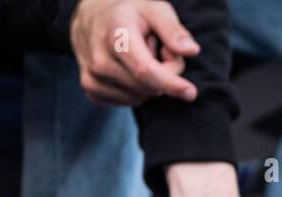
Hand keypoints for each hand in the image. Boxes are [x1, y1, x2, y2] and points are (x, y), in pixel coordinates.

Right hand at [70, 0, 199, 104]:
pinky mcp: (91, 89)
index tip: (191, 92)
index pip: (145, 70)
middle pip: (149, 86)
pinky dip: (136, 90)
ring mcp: (92, 76)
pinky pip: (127, 101)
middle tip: (159, 51)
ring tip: (141, 56)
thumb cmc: (129, 13)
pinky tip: (130, 69)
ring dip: (150, 83)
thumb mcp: (154, 10)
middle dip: (165, 75)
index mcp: (116, 36)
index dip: (170, 84)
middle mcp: (99, 59)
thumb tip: (191, 51)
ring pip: (140, 97)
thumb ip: (173, 30)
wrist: (91, 17)